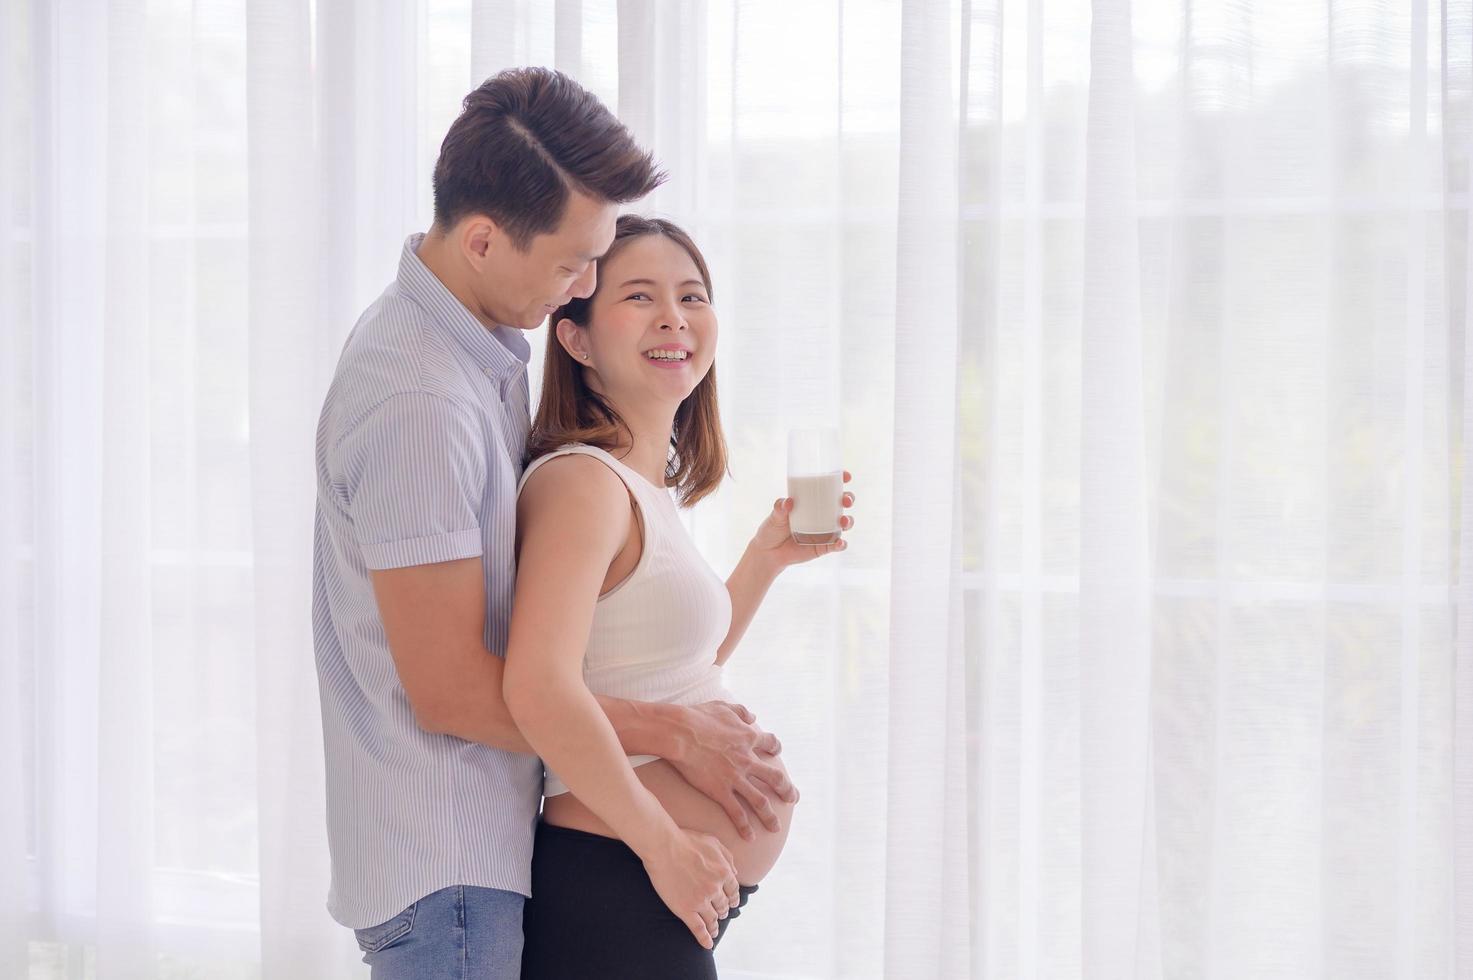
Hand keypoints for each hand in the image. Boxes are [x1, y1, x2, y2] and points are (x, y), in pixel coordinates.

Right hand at [642, 828, 741, 949]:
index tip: (731, 903)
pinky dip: (705, 938)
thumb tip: (736, 872)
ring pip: (712, 918)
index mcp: (724, 872)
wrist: (664, 847)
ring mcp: (701, 901)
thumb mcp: (713, 843)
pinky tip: (708, 944)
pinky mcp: (686, 910)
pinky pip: (699, 929)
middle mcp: (715, 889)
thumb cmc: (686, 840)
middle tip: (720, 914)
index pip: (733, 891)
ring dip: (715, 924)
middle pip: (723, 906)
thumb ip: (728, 857)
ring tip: (714, 929)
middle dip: (723, 911)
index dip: (732, 899)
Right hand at [665, 701, 797, 840]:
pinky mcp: (720, 791)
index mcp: (748, 738)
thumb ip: (740, 711)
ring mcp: (735, 777)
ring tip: (775, 827)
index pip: (770, 744)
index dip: (776, 747)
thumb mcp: (723, 707)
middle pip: (775, 778)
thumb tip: (753, 717)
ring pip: (760, 801)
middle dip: (786, 790)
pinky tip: (750, 837)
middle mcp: (747, 760)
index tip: (777, 751)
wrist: (680, 733)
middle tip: (793, 799)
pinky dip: (745, 826)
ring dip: (770, 816)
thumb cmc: (697, 717)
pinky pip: (737, 813)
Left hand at [748, 471, 854, 569]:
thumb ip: (779, 508)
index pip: (830, 488)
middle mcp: (822, 515)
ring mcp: (825, 531)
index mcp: (812, 502)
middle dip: (848, 499)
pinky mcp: (824, 547)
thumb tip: (788, 501)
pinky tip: (840, 543)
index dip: (841, 480)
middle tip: (845, 500)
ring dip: (848, 521)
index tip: (846, 476)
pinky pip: (837, 545)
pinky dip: (841, 544)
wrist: (769, 553)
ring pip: (843, 523)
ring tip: (843, 521)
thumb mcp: (775, 516)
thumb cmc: (772, 529)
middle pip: (842, 503)